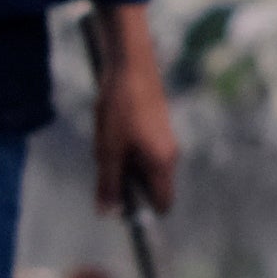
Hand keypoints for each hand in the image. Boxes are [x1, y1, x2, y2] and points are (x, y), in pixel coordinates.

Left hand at [88, 7, 181, 219]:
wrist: (130, 64)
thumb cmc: (121, 106)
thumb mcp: (108, 149)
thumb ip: (108, 183)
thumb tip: (107, 213)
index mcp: (163, 164)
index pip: (163, 204)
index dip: (143, 212)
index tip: (121, 209)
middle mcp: (170, 155)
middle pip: (150, 186)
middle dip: (127, 184)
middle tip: (106, 166)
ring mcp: (165, 140)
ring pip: (143, 167)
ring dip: (124, 164)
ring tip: (108, 143)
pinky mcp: (157, 127)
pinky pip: (142, 151)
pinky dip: (126, 149)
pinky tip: (111, 131)